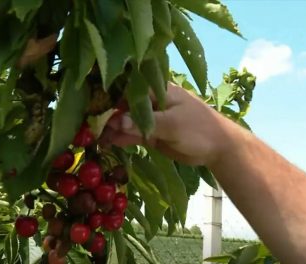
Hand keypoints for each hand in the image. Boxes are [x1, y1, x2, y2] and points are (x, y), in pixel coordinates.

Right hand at [100, 82, 232, 165]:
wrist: (218, 148)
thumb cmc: (199, 128)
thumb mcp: (173, 125)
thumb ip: (145, 123)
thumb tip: (116, 121)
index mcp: (158, 90)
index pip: (128, 89)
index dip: (109, 96)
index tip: (91, 106)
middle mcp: (151, 102)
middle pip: (123, 105)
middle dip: (106, 115)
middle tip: (87, 126)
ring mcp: (151, 118)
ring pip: (126, 121)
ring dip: (111, 129)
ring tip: (92, 138)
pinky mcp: (152, 133)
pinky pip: (132, 134)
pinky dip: (121, 138)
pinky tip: (106, 143)